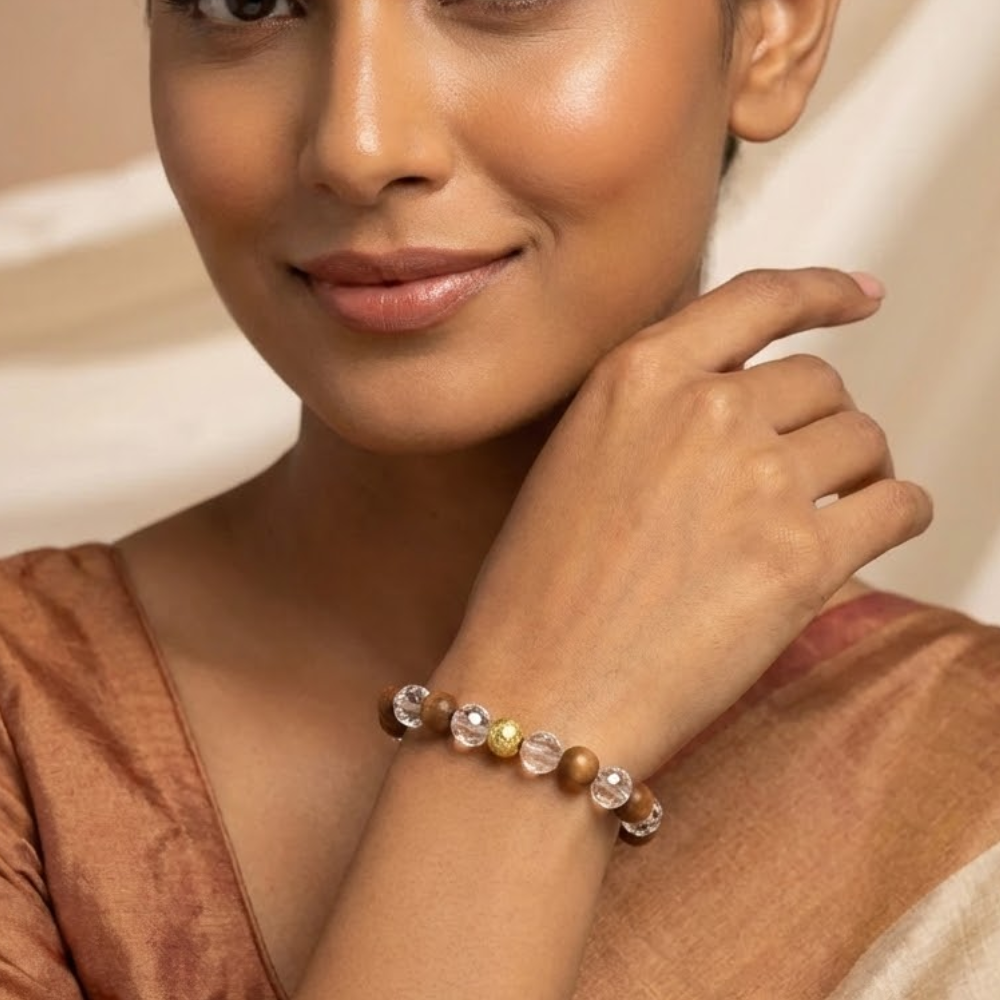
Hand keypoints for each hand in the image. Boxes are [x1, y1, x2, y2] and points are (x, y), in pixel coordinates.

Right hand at [433, 268, 932, 778]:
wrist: (538, 689)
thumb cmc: (541, 590)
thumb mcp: (577, 460)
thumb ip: (656, 413)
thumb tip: (746, 403)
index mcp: (637, 375)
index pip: (760, 299)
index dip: (824, 291)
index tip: (864, 297)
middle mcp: (703, 408)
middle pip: (820, 383)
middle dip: (820, 423)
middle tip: (803, 473)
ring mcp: (756, 479)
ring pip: (865, 440)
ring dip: (859, 471)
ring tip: (831, 510)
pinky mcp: (800, 559)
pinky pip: (897, 506)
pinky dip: (898, 514)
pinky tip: (873, 532)